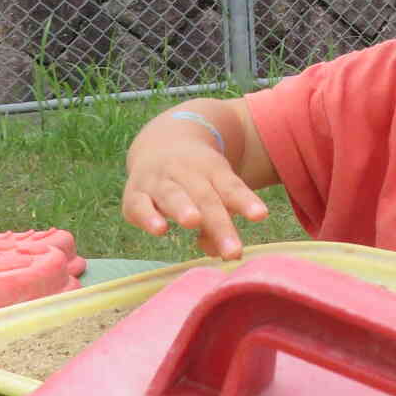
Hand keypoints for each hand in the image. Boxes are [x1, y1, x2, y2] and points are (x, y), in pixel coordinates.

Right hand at [121, 143, 268, 259]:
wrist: (161, 143)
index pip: (231, 187)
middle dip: (219, 225)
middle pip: (205, 197)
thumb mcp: (213, 191)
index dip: (245, 201)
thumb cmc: (196, 180)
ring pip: (172, 194)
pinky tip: (159, 230)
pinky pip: (139, 205)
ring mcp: (158, 180)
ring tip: (194, 222)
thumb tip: (218, 253)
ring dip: (183, 208)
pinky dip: (147, 217)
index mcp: (212, 170)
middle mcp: (185, 172)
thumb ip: (217, 224)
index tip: (260, 215)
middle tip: (233, 251)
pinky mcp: (134, 193)